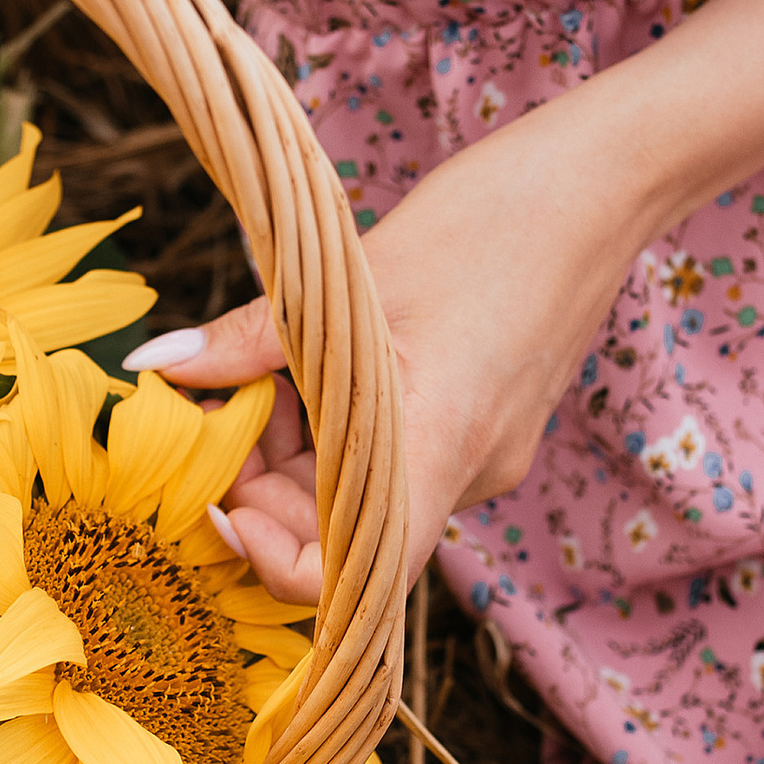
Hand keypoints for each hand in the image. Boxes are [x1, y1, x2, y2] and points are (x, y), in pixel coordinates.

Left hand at [129, 98, 654, 603]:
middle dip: (259, 484)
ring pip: (358, 490)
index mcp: (439, 449)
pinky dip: (334, 426)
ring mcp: (480, 456)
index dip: (268, 559)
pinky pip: (391, 455)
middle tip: (207, 406)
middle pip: (339, 532)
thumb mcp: (349, 279)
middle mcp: (466, 474)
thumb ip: (251, 338)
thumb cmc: (492, 219)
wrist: (605, 184)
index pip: (349, 578)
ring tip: (258, 367)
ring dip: (291, 448)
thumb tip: (158, 368)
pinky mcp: (481, 429)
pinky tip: (305, 363)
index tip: (214, 499)